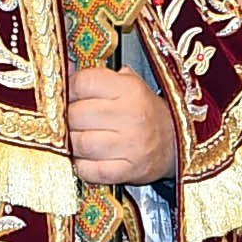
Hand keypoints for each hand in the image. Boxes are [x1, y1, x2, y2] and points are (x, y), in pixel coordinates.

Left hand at [68, 67, 176, 185]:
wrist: (176, 142)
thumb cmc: (146, 113)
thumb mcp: (128, 86)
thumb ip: (97, 78)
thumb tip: (65, 70)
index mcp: (130, 89)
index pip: (83, 83)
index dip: (69, 90)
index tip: (70, 96)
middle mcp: (132, 115)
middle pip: (76, 114)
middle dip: (69, 118)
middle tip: (73, 120)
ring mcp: (131, 145)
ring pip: (80, 143)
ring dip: (73, 143)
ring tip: (79, 139)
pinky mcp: (129, 170)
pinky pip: (89, 170)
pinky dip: (82, 166)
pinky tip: (87, 158)